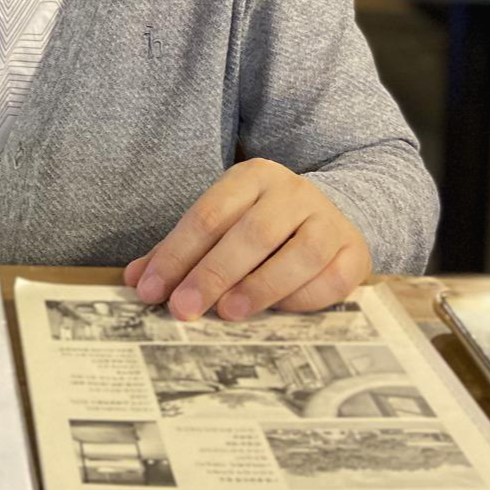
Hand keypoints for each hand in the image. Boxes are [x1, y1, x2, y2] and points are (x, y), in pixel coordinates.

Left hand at [123, 159, 370, 320]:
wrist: (332, 214)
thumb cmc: (262, 226)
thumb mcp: (221, 224)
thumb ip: (180, 251)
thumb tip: (135, 279)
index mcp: (252, 177)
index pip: (207, 215)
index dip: (175, 254)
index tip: (149, 290)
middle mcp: (292, 191)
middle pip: (250, 234)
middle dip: (212, 273)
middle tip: (183, 308)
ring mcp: (327, 219)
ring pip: (297, 254)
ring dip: (259, 286)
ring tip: (227, 312)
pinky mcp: (354, 251)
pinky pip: (330, 278)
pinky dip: (303, 298)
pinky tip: (277, 311)